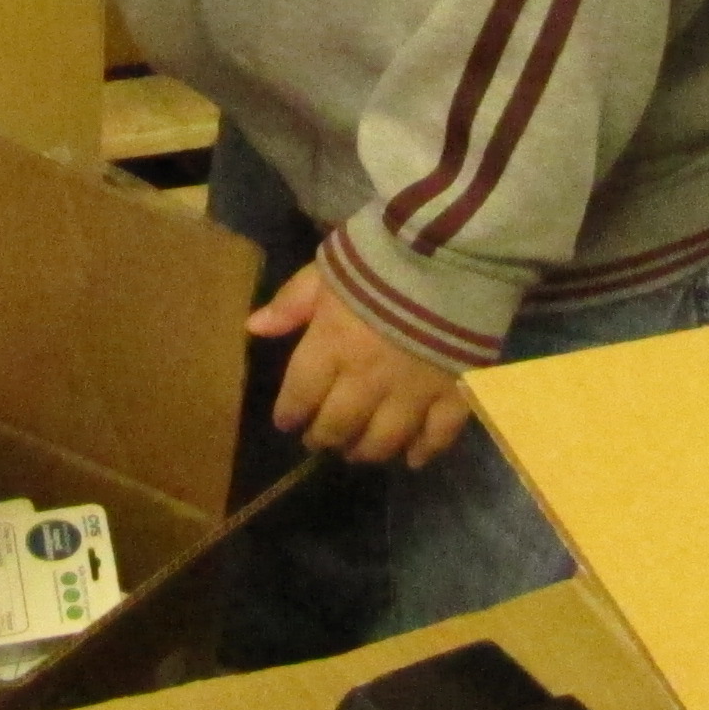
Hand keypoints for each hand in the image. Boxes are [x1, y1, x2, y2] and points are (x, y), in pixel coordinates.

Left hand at [252, 258, 475, 467]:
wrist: (454, 250)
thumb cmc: (381, 256)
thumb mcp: (327, 269)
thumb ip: (292, 302)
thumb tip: (253, 328)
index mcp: (332, 345)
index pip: (300, 395)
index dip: (290, 413)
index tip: (287, 421)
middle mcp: (368, 379)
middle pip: (339, 426)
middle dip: (324, 437)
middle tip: (320, 439)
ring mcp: (413, 391)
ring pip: (383, 440)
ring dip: (366, 450)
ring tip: (357, 450)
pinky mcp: (455, 392)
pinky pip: (438, 435)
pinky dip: (423, 451)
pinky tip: (411, 458)